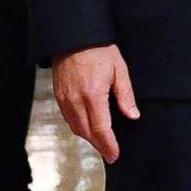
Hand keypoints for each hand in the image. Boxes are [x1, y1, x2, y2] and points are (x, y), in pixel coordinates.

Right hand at [53, 44, 137, 163]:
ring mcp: (64, 98)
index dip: (109, 145)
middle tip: (110, 153)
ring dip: (88, 137)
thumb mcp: (119, 69)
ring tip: (101, 142)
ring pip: (75, 128)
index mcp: (93, 95)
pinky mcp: (58, 95)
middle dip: (99, 146)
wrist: (73, 36)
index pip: (101, 129)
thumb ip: (125, 95)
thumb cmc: (99, 49)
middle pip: (86, 133)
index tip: (115, 155)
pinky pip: (68, 118)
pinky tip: (88, 126)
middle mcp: (76, 100)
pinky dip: (78, 126)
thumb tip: (132, 116)